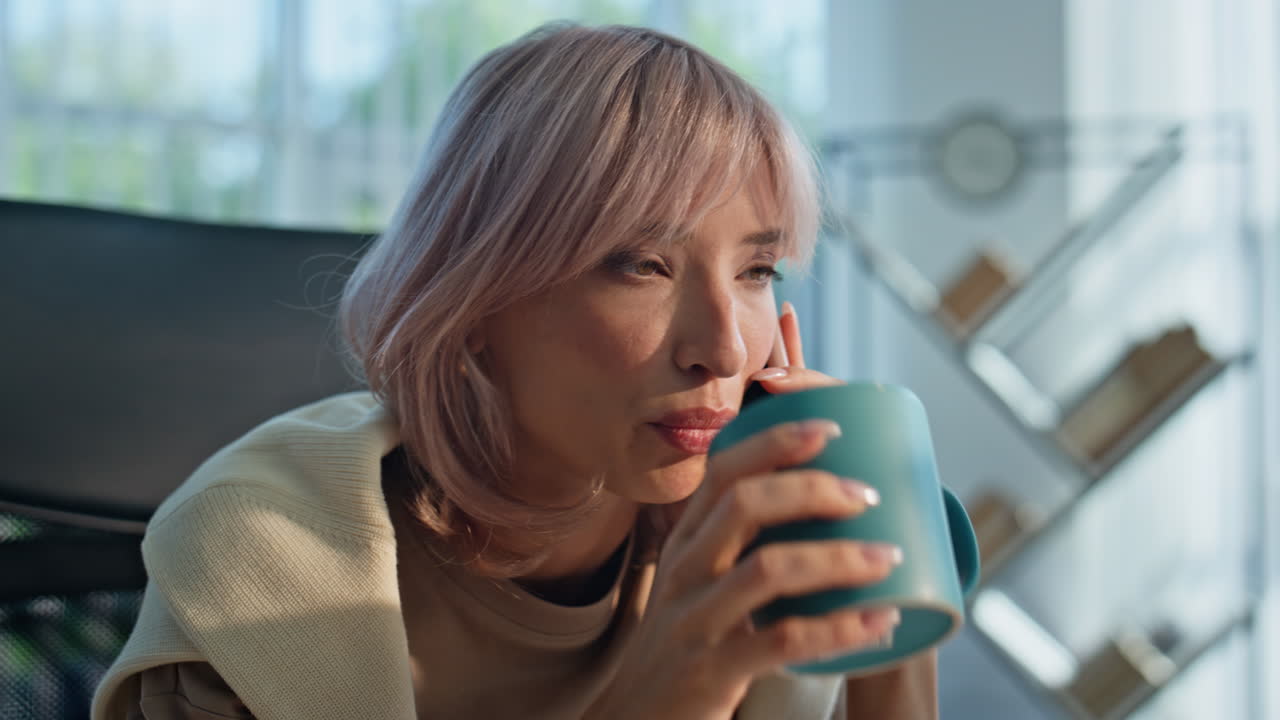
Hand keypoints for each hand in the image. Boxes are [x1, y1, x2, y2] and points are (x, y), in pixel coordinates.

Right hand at [587, 303, 901, 719]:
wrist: (634, 718)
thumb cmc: (682, 645)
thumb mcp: (694, 584)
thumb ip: (735, 548)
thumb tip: (815, 506)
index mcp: (684, 542)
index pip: (722, 471)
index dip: (775, 441)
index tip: (829, 428)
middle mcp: (683, 571)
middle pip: (744, 506)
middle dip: (813, 489)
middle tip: (868, 495)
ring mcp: (695, 620)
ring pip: (767, 569)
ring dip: (837, 557)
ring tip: (886, 557)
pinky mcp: (712, 670)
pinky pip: (782, 640)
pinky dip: (840, 628)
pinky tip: (879, 621)